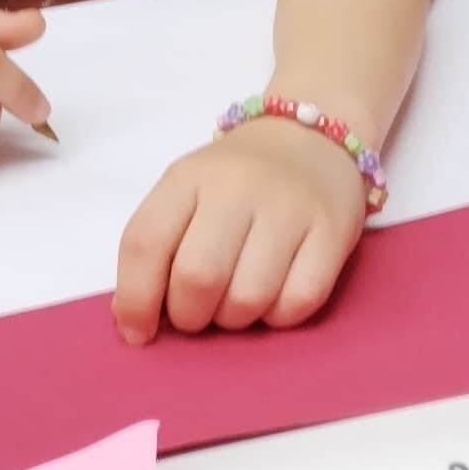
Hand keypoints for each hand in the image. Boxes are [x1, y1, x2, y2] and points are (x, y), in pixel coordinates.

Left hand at [113, 114, 371, 343]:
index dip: (134, 300)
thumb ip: (159, 246)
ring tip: (236, 304)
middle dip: (189, 316)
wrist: (311, 137)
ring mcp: (290, 207)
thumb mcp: (187, 192)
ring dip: (234, 320)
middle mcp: (239, 186)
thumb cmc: (236, 180)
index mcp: (189, 177)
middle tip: (196, 314)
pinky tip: (274, 301)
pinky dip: (279, 317)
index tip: (137, 332)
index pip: (144, 243)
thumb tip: (136, 323)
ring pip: (248, 298)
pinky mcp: (334, 231)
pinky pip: (299, 302)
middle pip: (198, 277)